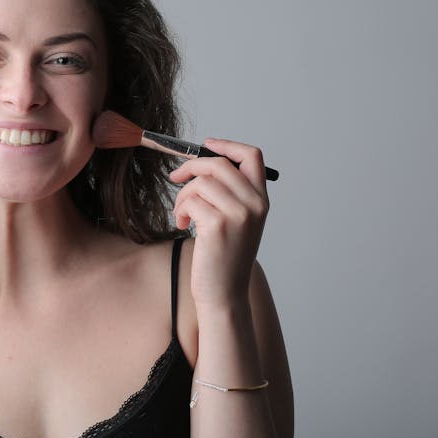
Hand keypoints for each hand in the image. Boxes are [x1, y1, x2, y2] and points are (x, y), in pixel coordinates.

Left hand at [170, 139, 269, 309]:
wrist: (224, 293)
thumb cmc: (224, 256)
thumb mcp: (237, 220)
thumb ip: (228, 193)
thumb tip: (200, 163)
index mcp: (261, 200)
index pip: (252, 156)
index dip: (227, 145)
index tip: (207, 144)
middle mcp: (254, 204)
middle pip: (219, 163)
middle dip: (191, 167)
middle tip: (176, 178)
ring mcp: (238, 214)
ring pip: (200, 182)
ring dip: (183, 196)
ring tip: (183, 214)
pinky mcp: (218, 225)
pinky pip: (190, 201)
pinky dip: (180, 210)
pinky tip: (184, 225)